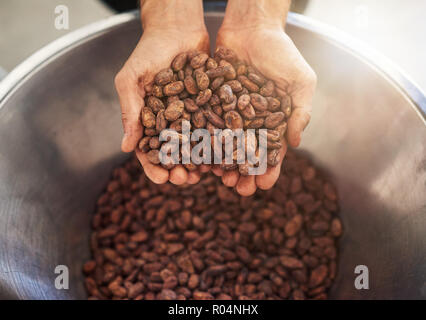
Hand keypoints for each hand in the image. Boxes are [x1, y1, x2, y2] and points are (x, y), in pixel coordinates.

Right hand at [114, 0, 209, 184]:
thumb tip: (125, 147)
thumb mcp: (131, 80)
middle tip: (187, 179)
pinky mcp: (209, 107)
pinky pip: (213, 129)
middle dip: (179, 170)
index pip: (148, 151)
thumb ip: (130, 111)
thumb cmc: (148, 51)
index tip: (162, 179)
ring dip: (199, 162)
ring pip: (195, 147)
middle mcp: (169, 122)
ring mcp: (190, 116)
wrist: (177, 28)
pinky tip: (223, 153)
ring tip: (206, 172)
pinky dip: (217, 143)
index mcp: (147, 121)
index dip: (154, 167)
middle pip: (174, 155)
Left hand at [214, 0, 316, 195]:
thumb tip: (297, 143)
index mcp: (274, 121)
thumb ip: (301, 111)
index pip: (273, 151)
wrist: (252, 27)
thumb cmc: (282, 53)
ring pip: (226, 145)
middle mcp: (251, 121)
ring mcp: (230, 113)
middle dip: (244, 173)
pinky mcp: (212, 103)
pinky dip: (205, 142)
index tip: (265, 185)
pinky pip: (207, 126)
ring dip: (224, 164)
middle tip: (240, 190)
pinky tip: (201, 157)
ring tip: (220, 180)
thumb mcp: (301, 80)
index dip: (270, 169)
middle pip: (247, 154)